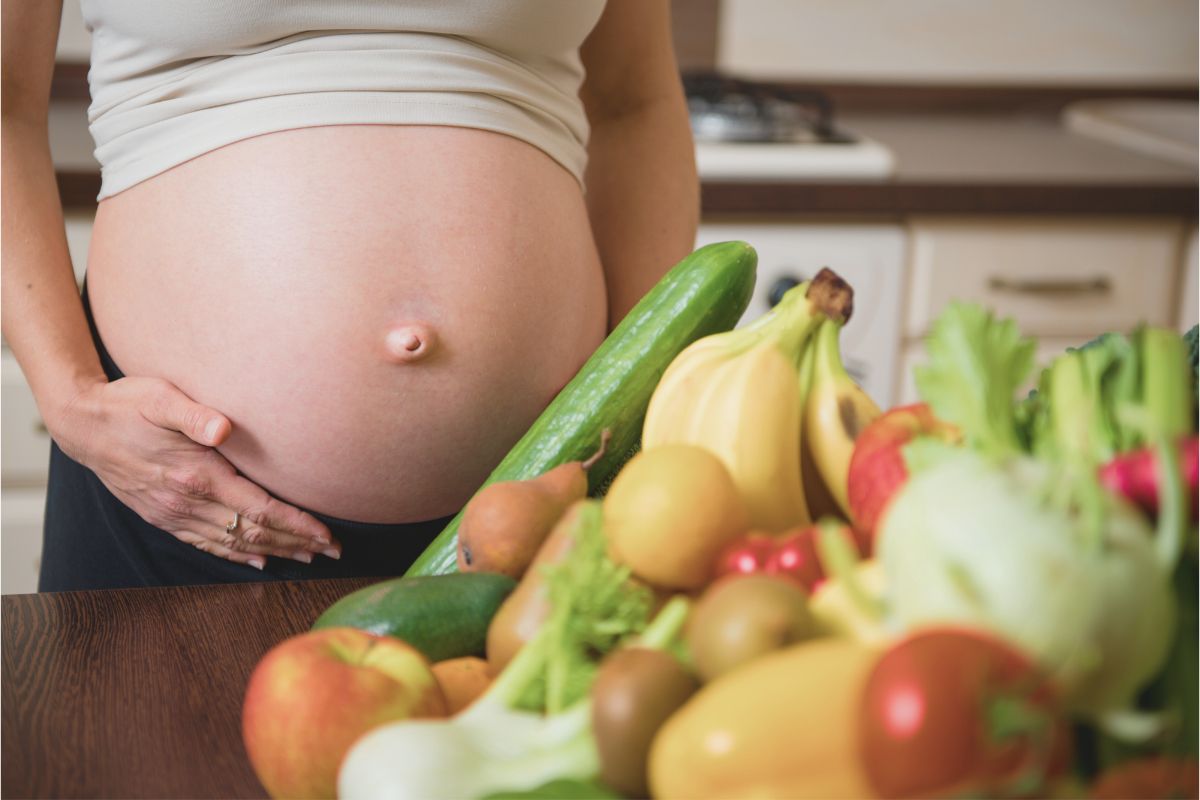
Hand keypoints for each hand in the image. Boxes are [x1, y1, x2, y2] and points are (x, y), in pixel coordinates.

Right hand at [49, 376, 339, 568]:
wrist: (82, 425)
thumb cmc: (127, 404)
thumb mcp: (160, 397)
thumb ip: (194, 414)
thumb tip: (224, 427)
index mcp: (197, 475)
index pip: (260, 508)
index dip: (297, 524)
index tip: (327, 534)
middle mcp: (186, 501)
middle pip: (253, 531)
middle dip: (296, 542)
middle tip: (333, 550)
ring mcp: (173, 513)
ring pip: (233, 542)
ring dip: (273, 551)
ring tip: (307, 556)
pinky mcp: (163, 516)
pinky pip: (205, 543)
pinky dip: (235, 554)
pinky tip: (256, 560)